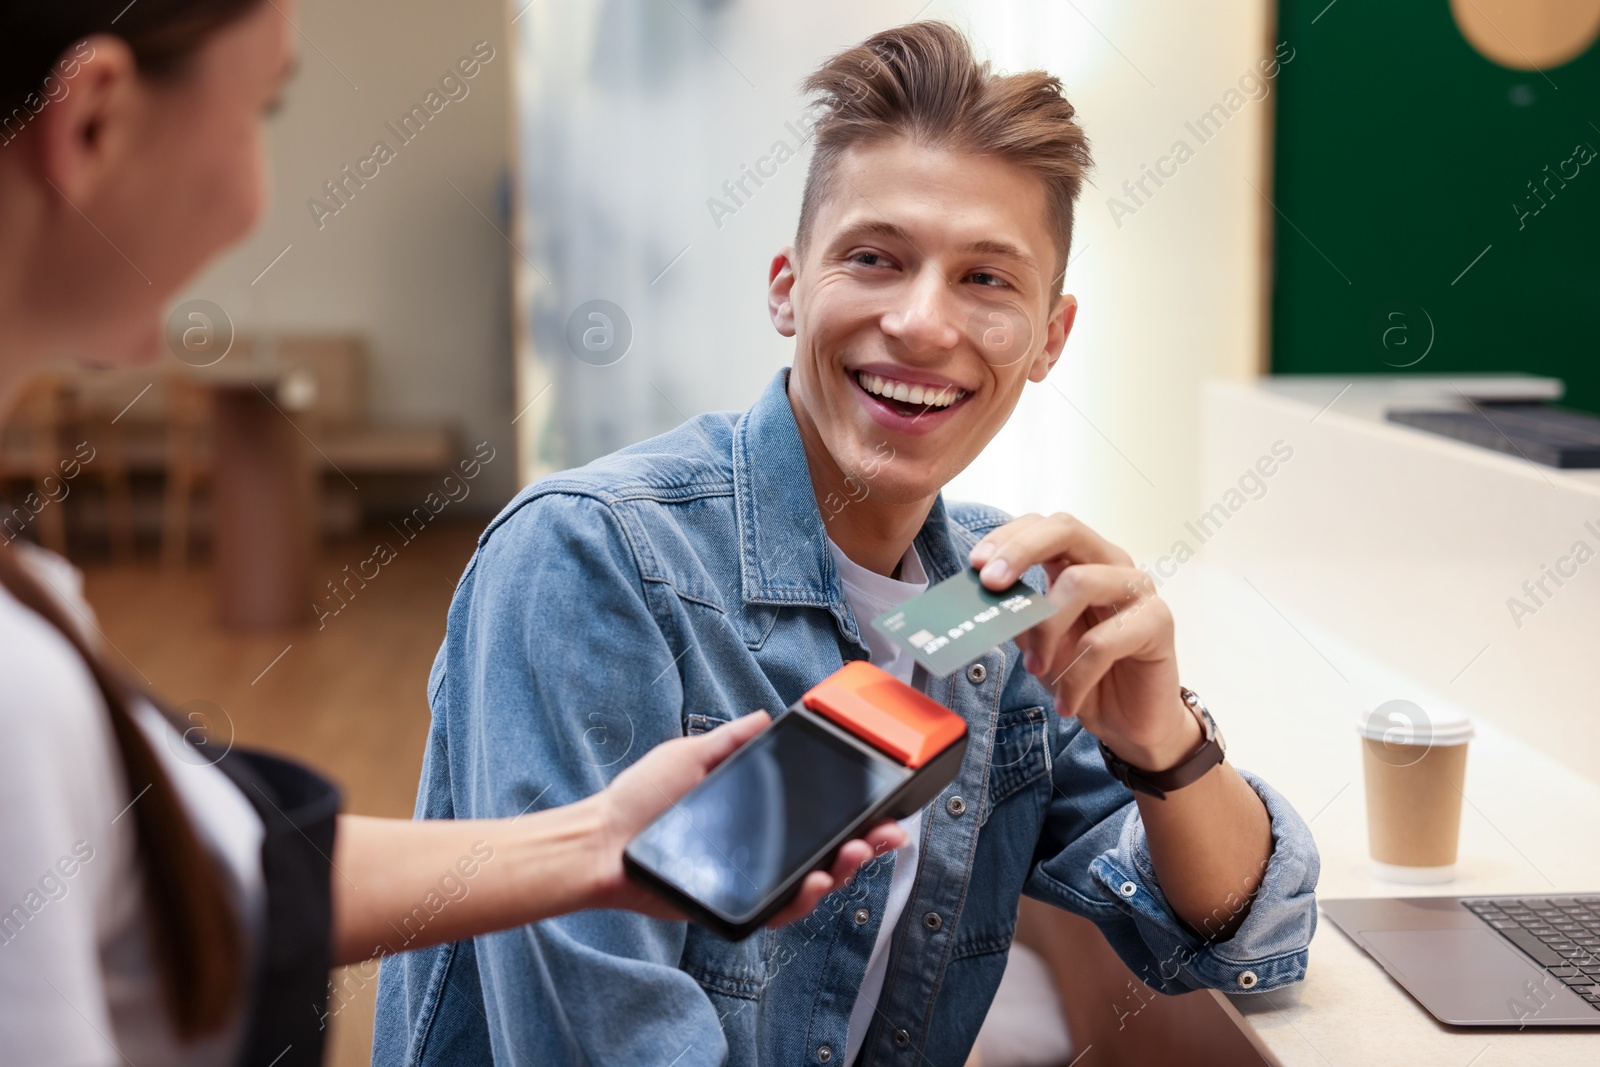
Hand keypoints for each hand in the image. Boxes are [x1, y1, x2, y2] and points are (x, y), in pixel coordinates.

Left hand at [589, 712, 908, 924]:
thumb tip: (765, 718)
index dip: (853, 813)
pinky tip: (815, 881)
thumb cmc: (638, 800)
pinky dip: (802, 899)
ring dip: (842, 871)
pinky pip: (779, 910)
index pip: (816, 815)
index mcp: (755, 814)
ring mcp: (749, 879)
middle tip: (887, 833)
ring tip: (854, 853)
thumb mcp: (689, 756)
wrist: (601, 843)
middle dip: (865, 844)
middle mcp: (759, 849)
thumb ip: (730, 742)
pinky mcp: (734, 906)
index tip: (882, 805)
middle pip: (827, 852)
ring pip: (812, 884)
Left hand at [969, 513, 1200, 772]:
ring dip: (1046, 630)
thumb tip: (979, 594)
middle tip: (991, 584)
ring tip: (1035, 670)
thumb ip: (1016, 613)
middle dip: (1020, 551)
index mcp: (1080, 561)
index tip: (975, 565)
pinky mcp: (1158, 622)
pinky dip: (1076, 675)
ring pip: (1081, 582)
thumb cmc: (1083, 675)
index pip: (1043, 525)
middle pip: (1066, 529)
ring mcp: (1138, 590)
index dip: (1008, 537)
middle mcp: (1111, 565)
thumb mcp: (1037, 642)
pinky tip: (1067, 702)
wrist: (1127, 724)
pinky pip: (1103, 640)